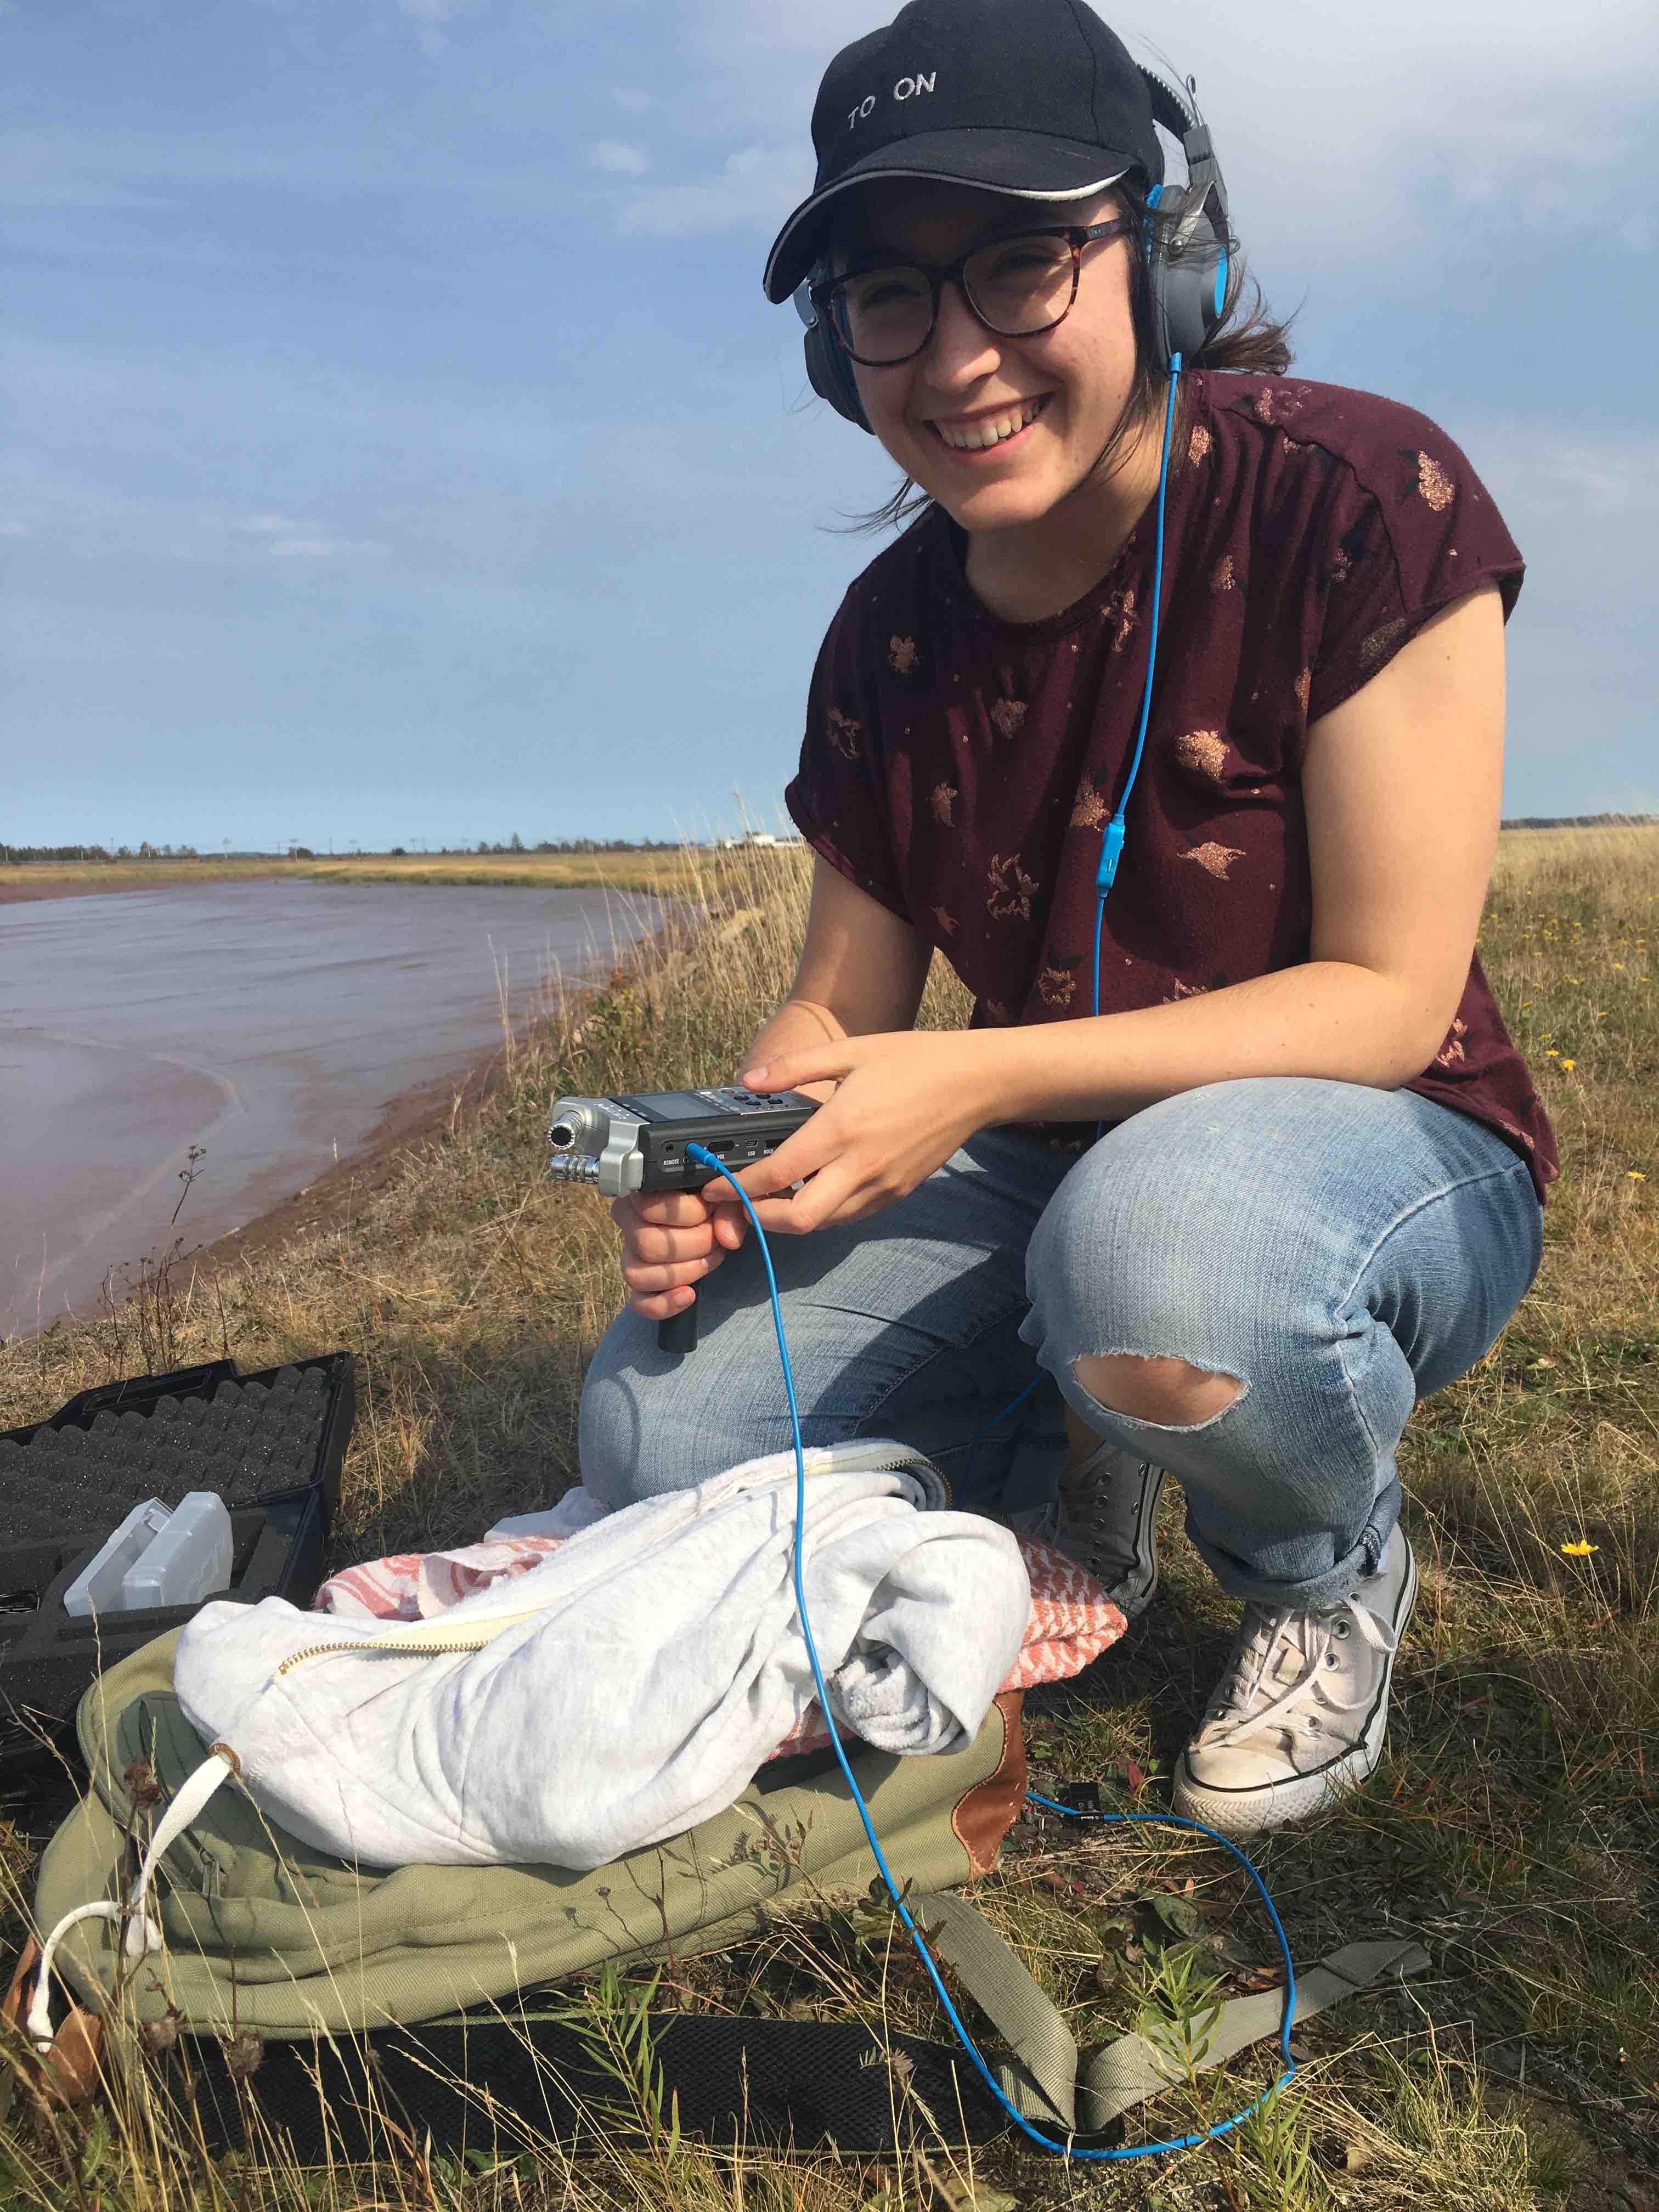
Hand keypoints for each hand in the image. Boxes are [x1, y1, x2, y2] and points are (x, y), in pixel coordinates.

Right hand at [611, 1186, 748, 1322]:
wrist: (714, 1223)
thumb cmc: (713, 1204)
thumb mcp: (723, 1195)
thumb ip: (729, 1209)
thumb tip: (728, 1239)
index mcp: (640, 1197)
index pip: (649, 1207)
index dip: (689, 1213)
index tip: (711, 1210)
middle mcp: (628, 1227)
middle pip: (647, 1245)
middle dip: (693, 1245)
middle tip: (716, 1239)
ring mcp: (630, 1258)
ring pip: (638, 1275)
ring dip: (683, 1272)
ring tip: (709, 1260)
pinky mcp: (640, 1287)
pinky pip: (639, 1303)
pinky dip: (665, 1304)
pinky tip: (688, 1295)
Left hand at [731, 1030, 1000, 1233]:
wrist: (977, 1082)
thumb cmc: (915, 1061)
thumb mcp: (851, 1051)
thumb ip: (794, 1068)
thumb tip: (748, 1081)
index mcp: (843, 1127)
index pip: (778, 1174)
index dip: (737, 1187)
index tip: (714, 1186)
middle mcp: (861, 1165)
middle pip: (797, 1219)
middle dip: (759, 1218)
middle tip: (737, 1203)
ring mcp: (882, 1184)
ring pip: (824, 1223)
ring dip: (790, 1217)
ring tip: (768, 1197)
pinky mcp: (898, 1192)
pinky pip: (850, 1215)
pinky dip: (824, 1212)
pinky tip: (812, 1189)